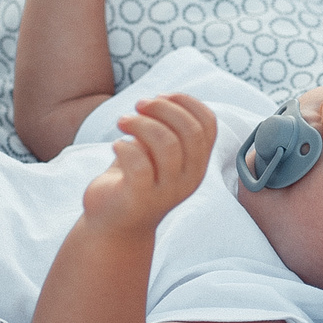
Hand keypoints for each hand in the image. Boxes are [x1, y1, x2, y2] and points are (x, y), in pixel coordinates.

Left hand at [79, 93, 214, 235]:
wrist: (113, 225)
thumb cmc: (133, 181)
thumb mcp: (154, 153)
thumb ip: (164, 130)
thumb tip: (161, 100)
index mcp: (197, 164)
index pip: (208, 124)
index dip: (186, 102)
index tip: (161, 96)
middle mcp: (188, 179)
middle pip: (190, 130)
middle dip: (162, 108)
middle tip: (138, 106)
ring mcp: (167, 192)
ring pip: (166, 144)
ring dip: (141, 123)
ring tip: (123, 122)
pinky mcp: (141, 199)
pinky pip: (139, 165)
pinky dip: (125, 146)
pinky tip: (115, 146)